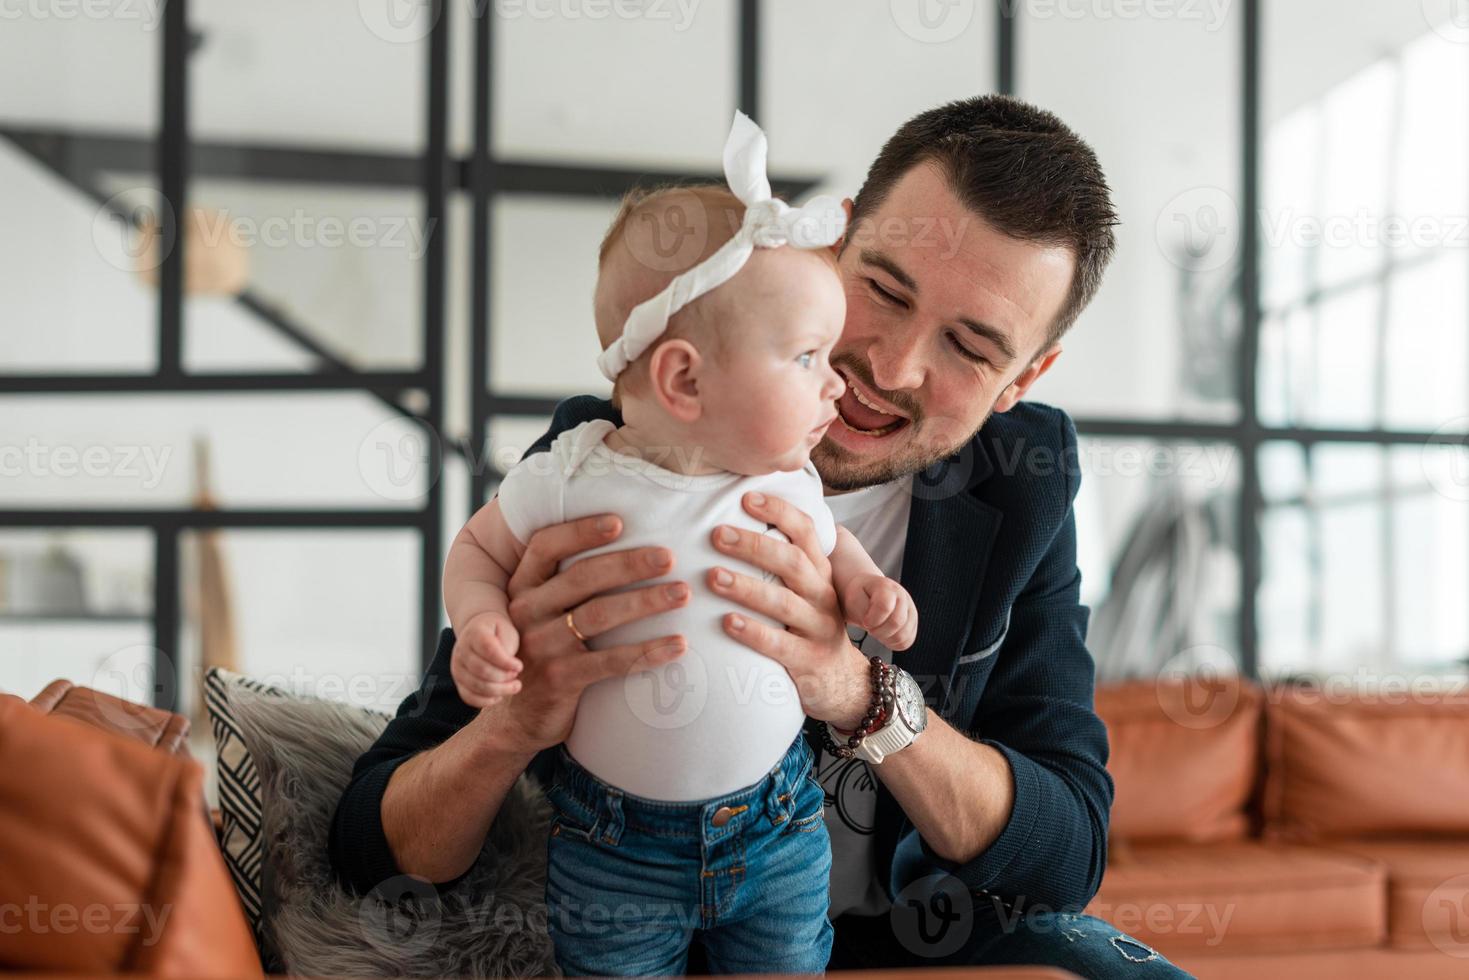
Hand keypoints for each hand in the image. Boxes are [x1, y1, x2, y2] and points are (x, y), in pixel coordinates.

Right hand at [451, 610, 523, 707]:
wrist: (479, 631)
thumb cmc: (497, 632)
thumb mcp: (507, 631)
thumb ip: (507, 646)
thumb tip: (507, 667)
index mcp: (474, 633)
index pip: (488, 650)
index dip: (505, 662)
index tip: (520, 666)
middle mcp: (461, 650)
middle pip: (482, 670)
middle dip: (504, 677)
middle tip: (516, 676)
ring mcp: (457, 667)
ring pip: (476, 686)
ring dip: (499, 690)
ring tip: (513, 686)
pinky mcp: (458, 681)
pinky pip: (468, 697)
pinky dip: (486, 701)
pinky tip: (499, 695)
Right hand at [488, 514, 689, 752]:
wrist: (517, 717)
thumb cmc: (543, 651)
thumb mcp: (541, 613)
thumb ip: (565, 583)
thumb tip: (622, 537)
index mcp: (521, 586)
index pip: (545, 546)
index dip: (581, 530)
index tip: (620, 521)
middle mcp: (525, 612)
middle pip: (583, 577)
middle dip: (630, 564)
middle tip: (670, 557)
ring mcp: (539, 647)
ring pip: (599, 615)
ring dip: (646, 602)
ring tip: (683, 594)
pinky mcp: (558, 679)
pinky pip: (609, 662)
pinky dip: (647, 652)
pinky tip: (678, 645)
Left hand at [705, 491, 871, 730]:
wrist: (842, 680)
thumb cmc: (807, 625)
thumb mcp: (803, 590)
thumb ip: (780, 561)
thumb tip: (732, 521)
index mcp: (820, 571)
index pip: (805, 531)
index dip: (778, 512)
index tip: (745, 498)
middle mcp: (822, 594)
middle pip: (792, 562)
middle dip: (754, 546)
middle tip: (717, 534)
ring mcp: (819, 628)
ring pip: (784, 603)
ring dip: (746, 587)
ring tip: (713, 577)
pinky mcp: (809, 661)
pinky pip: (780, 645)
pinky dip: (753, 632)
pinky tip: (727, 622)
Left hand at [843, 574, 917, 651]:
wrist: (866, 592)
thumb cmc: (859, 596)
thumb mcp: (853, 599)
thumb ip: (861, 611)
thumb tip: (871, 625)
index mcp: (886, 587)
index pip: (885, 607)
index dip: (872, 620)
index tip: (865, 622)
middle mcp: (903, 597)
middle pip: (897, 622)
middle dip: (878, 631)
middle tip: (869, 627)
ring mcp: (910, 610)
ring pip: (904, 635)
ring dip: (886, 638)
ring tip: (876, 630)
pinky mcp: (912, 624)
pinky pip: (907, 642)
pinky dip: (893, 644)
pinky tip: (884, 636)